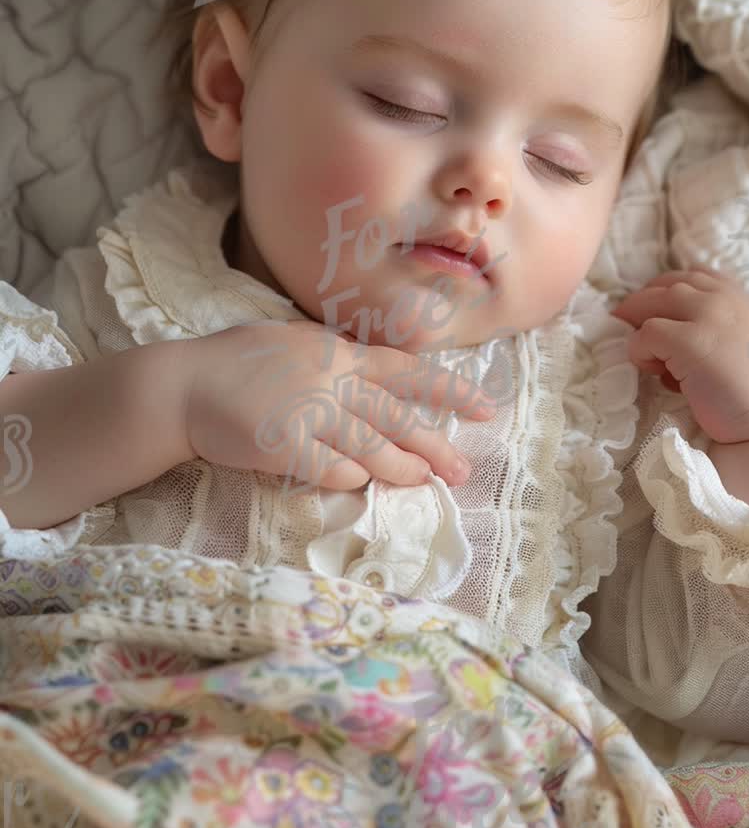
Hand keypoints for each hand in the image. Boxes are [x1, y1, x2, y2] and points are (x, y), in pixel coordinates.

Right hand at [179, 318, 495, 489]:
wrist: (184, 386)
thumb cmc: (236, 361)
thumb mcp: (292, 342)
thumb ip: (333, 356)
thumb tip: (368, 368)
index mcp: (337, 352)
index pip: (405, 370)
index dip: (448, 390)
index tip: (485, 406)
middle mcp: (331, 380)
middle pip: (397, 417)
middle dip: (436, 445)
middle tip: (463, 470)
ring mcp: (309, 412)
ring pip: (372, 447)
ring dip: (402, 469)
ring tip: (427, 483)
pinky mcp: (286, 445)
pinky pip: (332, 469)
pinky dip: (350, 478)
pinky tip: (362, 485)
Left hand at [610, 265, 748, 444]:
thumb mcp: (743, 343)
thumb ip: (715, 327)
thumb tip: (672, 332)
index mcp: (737, 297)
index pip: (691, 276)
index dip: (666, 292)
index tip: (658, 315)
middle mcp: (721, 298)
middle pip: (663, 286)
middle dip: (641, 307)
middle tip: (631, 332)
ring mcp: (705, 316)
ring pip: (648, 304)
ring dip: (640, 328)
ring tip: (653, 360)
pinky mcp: (687, 341)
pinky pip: (644, 336)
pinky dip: (641, 354)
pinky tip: (659, 376)